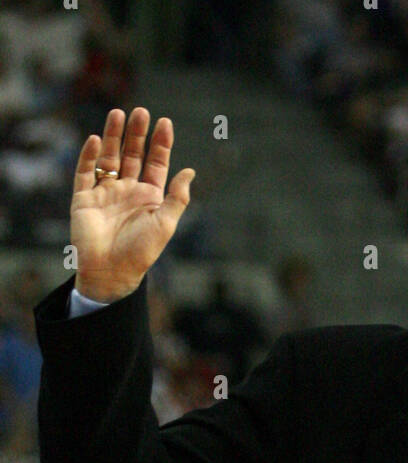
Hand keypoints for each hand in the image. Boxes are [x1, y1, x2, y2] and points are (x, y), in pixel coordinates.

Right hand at [71, 108, 194, 302]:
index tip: (165, 123)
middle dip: (137, 134)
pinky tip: (97, 140)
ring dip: (114, 136)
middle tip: (141, 112)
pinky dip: (90, 156)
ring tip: (119, 114)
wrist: (111, 272)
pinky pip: (85, 172)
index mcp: (149, 198)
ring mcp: (105, 193)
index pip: (156, 164)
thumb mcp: (165, 224)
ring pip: (109, 158)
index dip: (161, 145)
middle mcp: (127, 191)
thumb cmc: (141, 252)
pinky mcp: (84, 198)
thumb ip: (177, 198)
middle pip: (132, 155)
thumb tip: (190, 172)